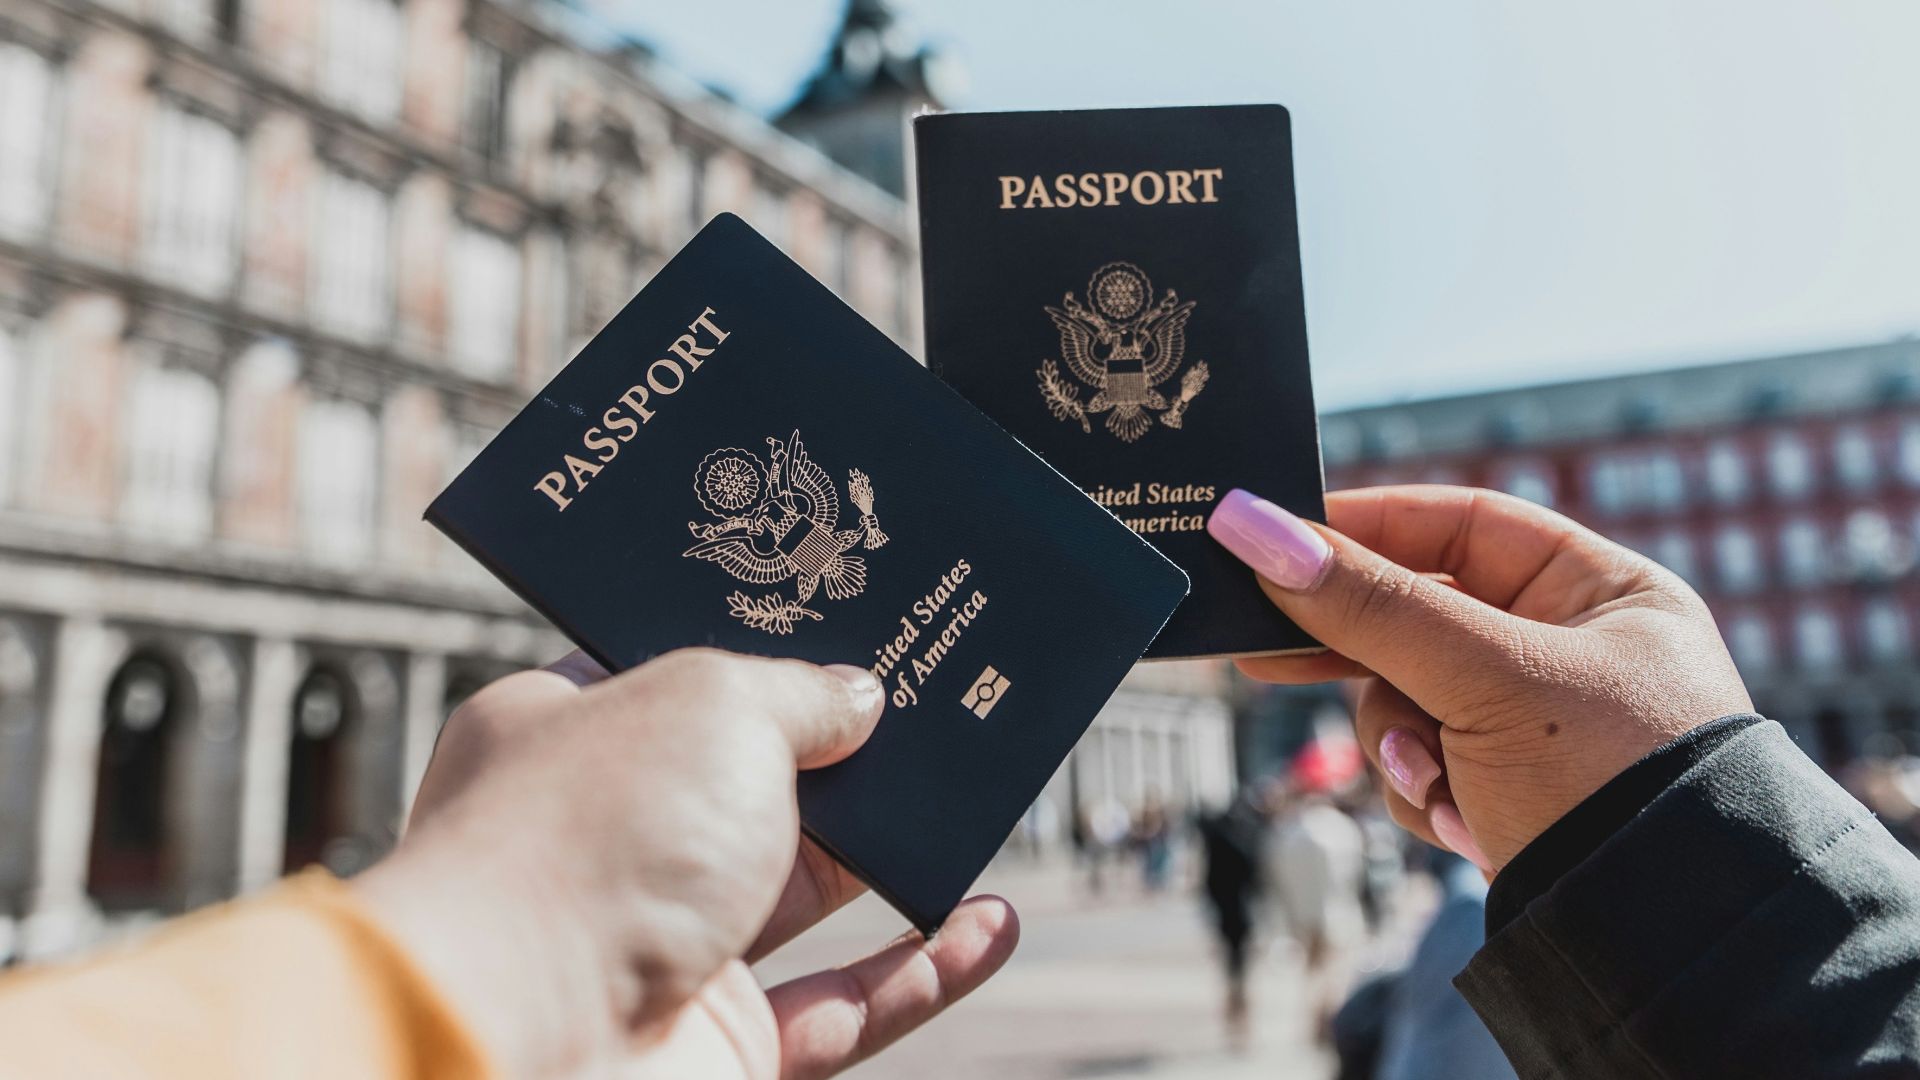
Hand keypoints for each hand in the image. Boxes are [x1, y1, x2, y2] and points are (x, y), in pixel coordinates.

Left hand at [352, 648, 1019, 1077]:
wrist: (522, 1049)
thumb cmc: (590, 842)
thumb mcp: (712, 704)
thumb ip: (798, 693)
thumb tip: (858, 698)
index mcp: (563, 737)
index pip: (666, 673)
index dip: (756, 645)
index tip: (842, 617)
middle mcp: (607, 842)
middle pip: (750, 782)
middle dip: (843, 749)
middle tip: (935, 699)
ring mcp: (661, 949)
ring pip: (805, 893)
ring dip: (895, 855)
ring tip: (980, 798)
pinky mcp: (717, 1045)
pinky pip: (842, 1006)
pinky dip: (922, 971)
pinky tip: (989, 926)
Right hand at [1208, 485, 1751, 870]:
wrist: (1659, 945)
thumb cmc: (1607, 781)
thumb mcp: (1484, 678)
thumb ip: (1368, 604)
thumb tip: (1251, 525)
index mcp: (1601, 591)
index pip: (1461, 526)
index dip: (1367, 528)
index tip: (1276, 539)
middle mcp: (1571, 649)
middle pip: (1420, 617)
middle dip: (1362, 656)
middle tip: (1263, 653)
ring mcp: (1536, 727)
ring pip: (1406, 699)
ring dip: (1402, 743)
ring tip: (1436, 782)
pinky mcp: (1508, 792)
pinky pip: (1423, 765)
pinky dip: (1426, 793)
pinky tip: (1464, 824)